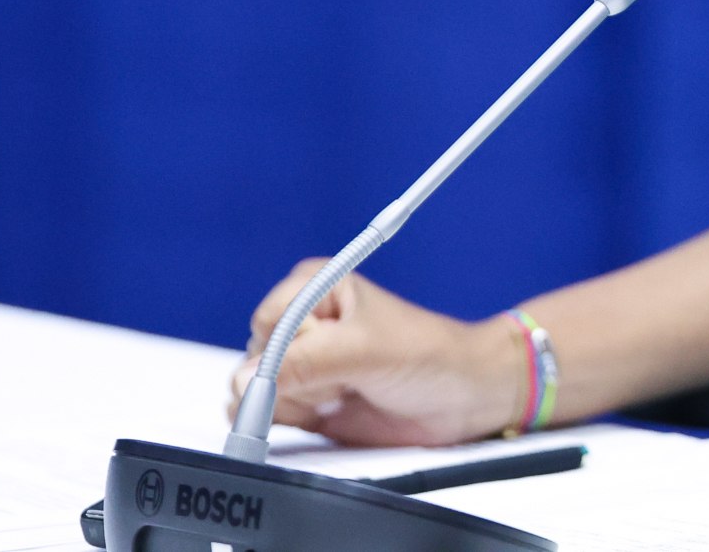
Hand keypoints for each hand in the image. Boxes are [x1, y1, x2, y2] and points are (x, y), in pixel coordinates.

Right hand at [229, 263, 524, 446]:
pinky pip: (270, 415)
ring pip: (258, 391)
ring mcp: (304, 364)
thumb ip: (305, 364)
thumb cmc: (428, 354)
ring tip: (343, 393)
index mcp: (317, 287)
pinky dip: (294, 421)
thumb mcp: (365, 351)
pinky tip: (331, 412)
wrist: (464, 395)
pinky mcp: (307, 400)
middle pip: (256, 359)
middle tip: (341, 380)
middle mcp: (304, 323)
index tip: (322, 361)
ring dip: (296, 403)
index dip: (287, 349)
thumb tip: (245, 381)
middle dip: (293, 380)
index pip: (266, 322)